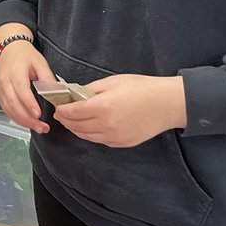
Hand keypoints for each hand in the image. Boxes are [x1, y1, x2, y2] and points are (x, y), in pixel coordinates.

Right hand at [0, 38, 56, 133]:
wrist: (10, 50)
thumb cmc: (25, 56)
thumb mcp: (40, 63)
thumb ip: (48, 79)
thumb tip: (56, 94)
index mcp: (15, 72)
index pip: (21, 90)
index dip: (29, 103)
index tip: (38, 114)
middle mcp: (5, 82)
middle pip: (14, 104)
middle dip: (28, 118)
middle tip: (42, 127)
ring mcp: (0, 90)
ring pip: (9, 109)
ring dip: (23, 121)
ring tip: (38, 128)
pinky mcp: (0, 95)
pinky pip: (6, 110)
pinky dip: (17, 119)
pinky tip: (28, 123)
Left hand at [52, 74, 186, 147]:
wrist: (168, 104)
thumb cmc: (142, 88)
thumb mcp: (113, 81)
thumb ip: (90, 89)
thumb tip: (74, 94)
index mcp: (102, 107)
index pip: (72, 112)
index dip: (62, 110)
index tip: (57, 106)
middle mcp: (105, 125)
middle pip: (76, 126)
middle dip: (65, 120)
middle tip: (61, 114)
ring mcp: (114, 137)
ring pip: (86, 136)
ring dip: (76, 129)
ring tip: (72, 121)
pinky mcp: (122, 143)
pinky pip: (99, 141)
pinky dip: (90, 134)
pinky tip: (89, 127)